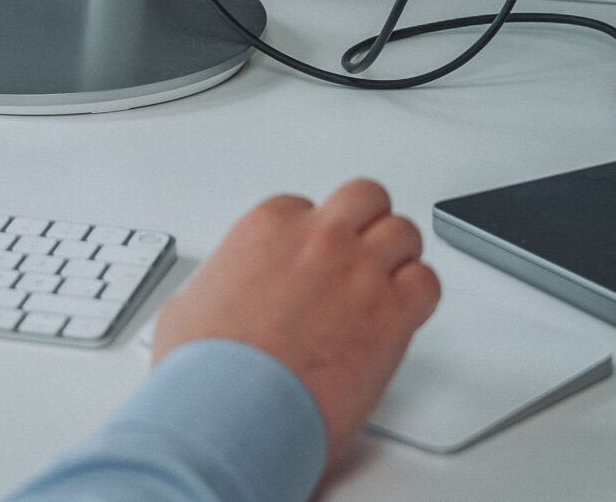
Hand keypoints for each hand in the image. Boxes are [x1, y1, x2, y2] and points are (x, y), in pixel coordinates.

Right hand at [152, 179, 439, 471]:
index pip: (306, 207)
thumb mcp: (188, 307)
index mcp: (268, 228)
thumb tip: (214, 299)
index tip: (313, 262)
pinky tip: (404, 315)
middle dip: (365, 224)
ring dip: (397, 257)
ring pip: (404, 231)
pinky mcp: (391, 314)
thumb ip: (217, 287)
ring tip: (388, 285)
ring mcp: (358, 272)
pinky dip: (420, 297)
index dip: (313, 238)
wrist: (230, 416)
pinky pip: (428, 283)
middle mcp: (318, 239)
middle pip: (364, 199)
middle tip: (361, 254)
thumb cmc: (208, 371)